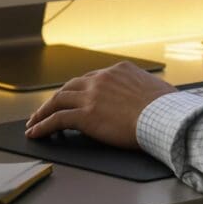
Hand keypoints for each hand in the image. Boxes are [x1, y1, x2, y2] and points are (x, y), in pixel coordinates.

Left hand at [24, 61, 177, 148]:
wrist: (164, 118)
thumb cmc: (168, 108)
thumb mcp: (157, 88)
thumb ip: (145, 89)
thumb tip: (152, 95)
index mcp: (119, 70)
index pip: (92, 78)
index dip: (79, 90)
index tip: (72, 97)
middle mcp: (102, 79)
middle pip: (70, 86)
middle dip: (56, 98)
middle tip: (47, 108)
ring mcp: (91, 96)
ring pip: (58, 100)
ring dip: (43, 112)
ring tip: (34, 122)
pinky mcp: (85, 116)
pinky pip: (56, 120)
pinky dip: (42, 126)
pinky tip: (35, 132)